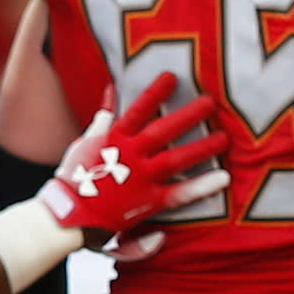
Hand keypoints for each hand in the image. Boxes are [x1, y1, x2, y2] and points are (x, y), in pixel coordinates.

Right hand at [42, 73, 228, 257]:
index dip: (155, 93)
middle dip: (188, 115)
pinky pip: (180, 193)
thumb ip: (102, 118)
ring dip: (202, 147)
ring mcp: (140, 178)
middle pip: (163, 131)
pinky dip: (201, 186)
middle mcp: (129, 156)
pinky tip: (223, 177)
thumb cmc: (75, 179)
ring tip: (225, 138)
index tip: (172, 77)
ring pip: (177, 159)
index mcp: (113, 139)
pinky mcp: (149, 202)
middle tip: (210, 102)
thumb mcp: (83, 143)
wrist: (68, 216)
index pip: (137, 110)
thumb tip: (111, 91)